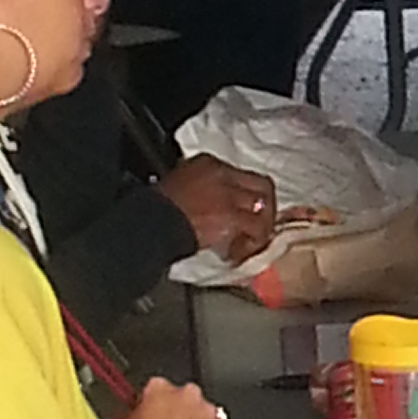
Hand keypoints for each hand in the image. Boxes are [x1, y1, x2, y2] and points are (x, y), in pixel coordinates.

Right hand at [117, 377, 232, 418]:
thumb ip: (138, 413)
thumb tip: (142, 417)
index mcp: (159, 389)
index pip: (160, 387)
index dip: (159, 406)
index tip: (156, 418)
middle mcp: (187, 395)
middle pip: (188, 398)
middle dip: (182, 413)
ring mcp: (208, 414)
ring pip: (206, 416)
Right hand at [158, 153, 277, 261]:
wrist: (149, 222)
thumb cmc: (155, 206)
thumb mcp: (178, 182)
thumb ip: (199, 185)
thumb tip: (209, 200)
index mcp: (209, 164)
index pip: (242, 174)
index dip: (249, 193)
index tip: (247, 208)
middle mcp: (224, 175)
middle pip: (264, 186)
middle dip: (268, 207)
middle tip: (261, 225)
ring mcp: (230, 195)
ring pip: (264, 207)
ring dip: (262, 227)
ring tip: (250, 243)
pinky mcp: (231, 217)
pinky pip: (254, 230)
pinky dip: (249, 244)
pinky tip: (236, 255)